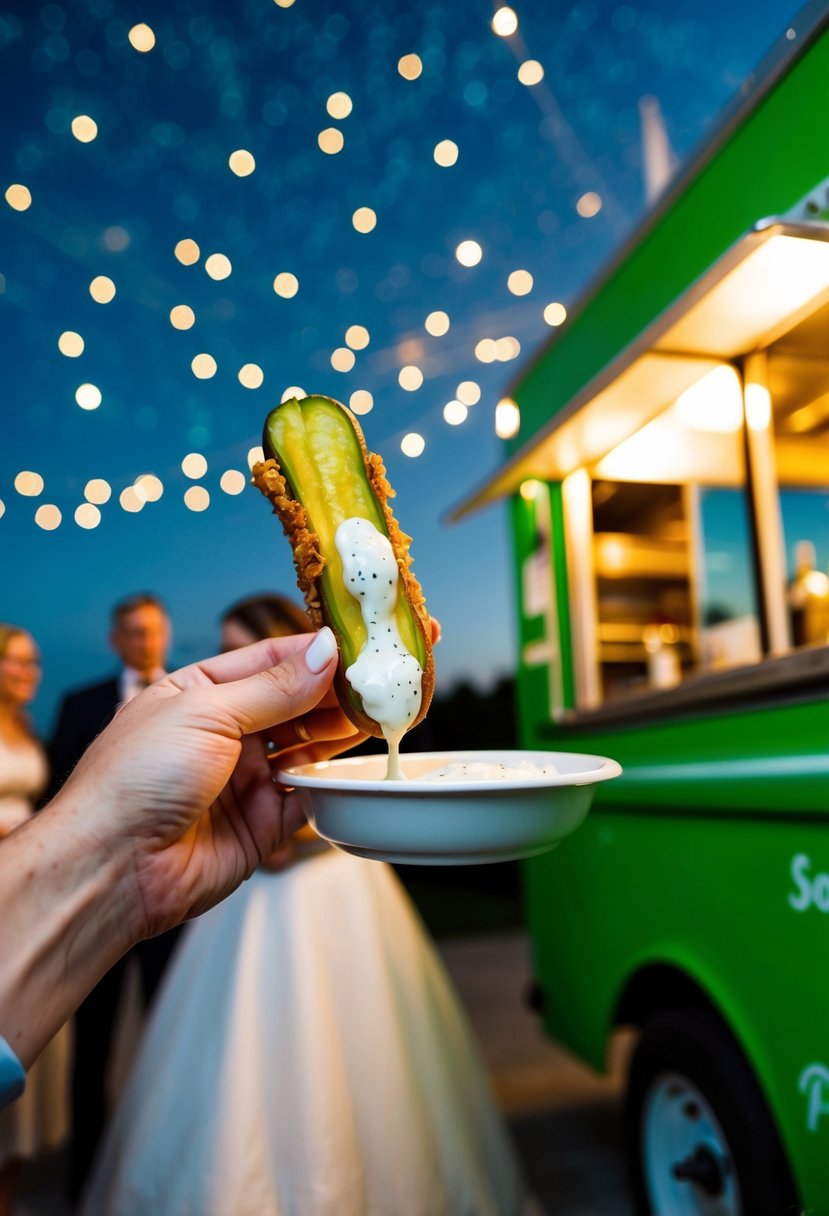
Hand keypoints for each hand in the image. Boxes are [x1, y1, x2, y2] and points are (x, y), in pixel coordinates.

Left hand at [59, 628, 356, 939]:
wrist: (114, 867)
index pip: (268, 661)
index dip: (312, 653)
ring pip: (306, 749)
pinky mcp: (259, 825)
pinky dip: (330, 786)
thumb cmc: (137, 778)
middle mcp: (223, 734)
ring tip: (376, 719)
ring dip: (338, 734)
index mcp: (198, 693)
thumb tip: (324, 652)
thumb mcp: (207, 712)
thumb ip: (274, 687)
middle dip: (333, 694)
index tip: (357, 646)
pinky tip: (350, 768)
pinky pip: (307, 800)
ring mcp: (243, 780)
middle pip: (293, 704)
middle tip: (379, 685)